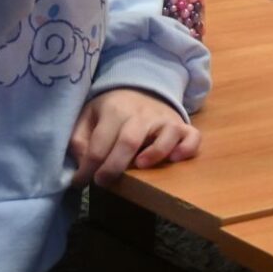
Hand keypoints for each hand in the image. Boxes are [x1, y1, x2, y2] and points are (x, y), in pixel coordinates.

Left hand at [68, 88, 200, 187]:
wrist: (142, 89)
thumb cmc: (112, 110)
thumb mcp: (89, 116)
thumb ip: (80, 139)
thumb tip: (82, 163)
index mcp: (114, 110)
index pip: (99, 144)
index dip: (87, 168)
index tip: (79, 182)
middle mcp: (142, 113)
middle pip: (129, 141)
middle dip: (113, 167)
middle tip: (103, 182)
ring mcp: (165, 119)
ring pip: (166, 135)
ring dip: (155, 154)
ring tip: (140, 167)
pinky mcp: (183, 125)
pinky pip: (192, 136)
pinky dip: (187, 148)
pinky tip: (175, 159)